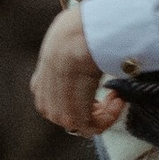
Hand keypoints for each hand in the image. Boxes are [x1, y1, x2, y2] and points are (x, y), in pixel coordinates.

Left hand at [33, 1, 123, 135]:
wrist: (76, 37)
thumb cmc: (74, 31)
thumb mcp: (63, 42)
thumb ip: (68, 54)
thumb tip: (84, 49)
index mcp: (40, 84)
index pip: (58, 102)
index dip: (82, 98)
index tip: (99, 87)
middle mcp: (45, 102)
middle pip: (71, 116)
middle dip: (94, 107)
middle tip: (112, 92)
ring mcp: (58, 112)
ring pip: (85, 124)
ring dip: (105, 111)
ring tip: (117, 94)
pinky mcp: (74, 119)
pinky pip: (95, 128)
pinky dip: (110, 116)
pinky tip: (118, 98)